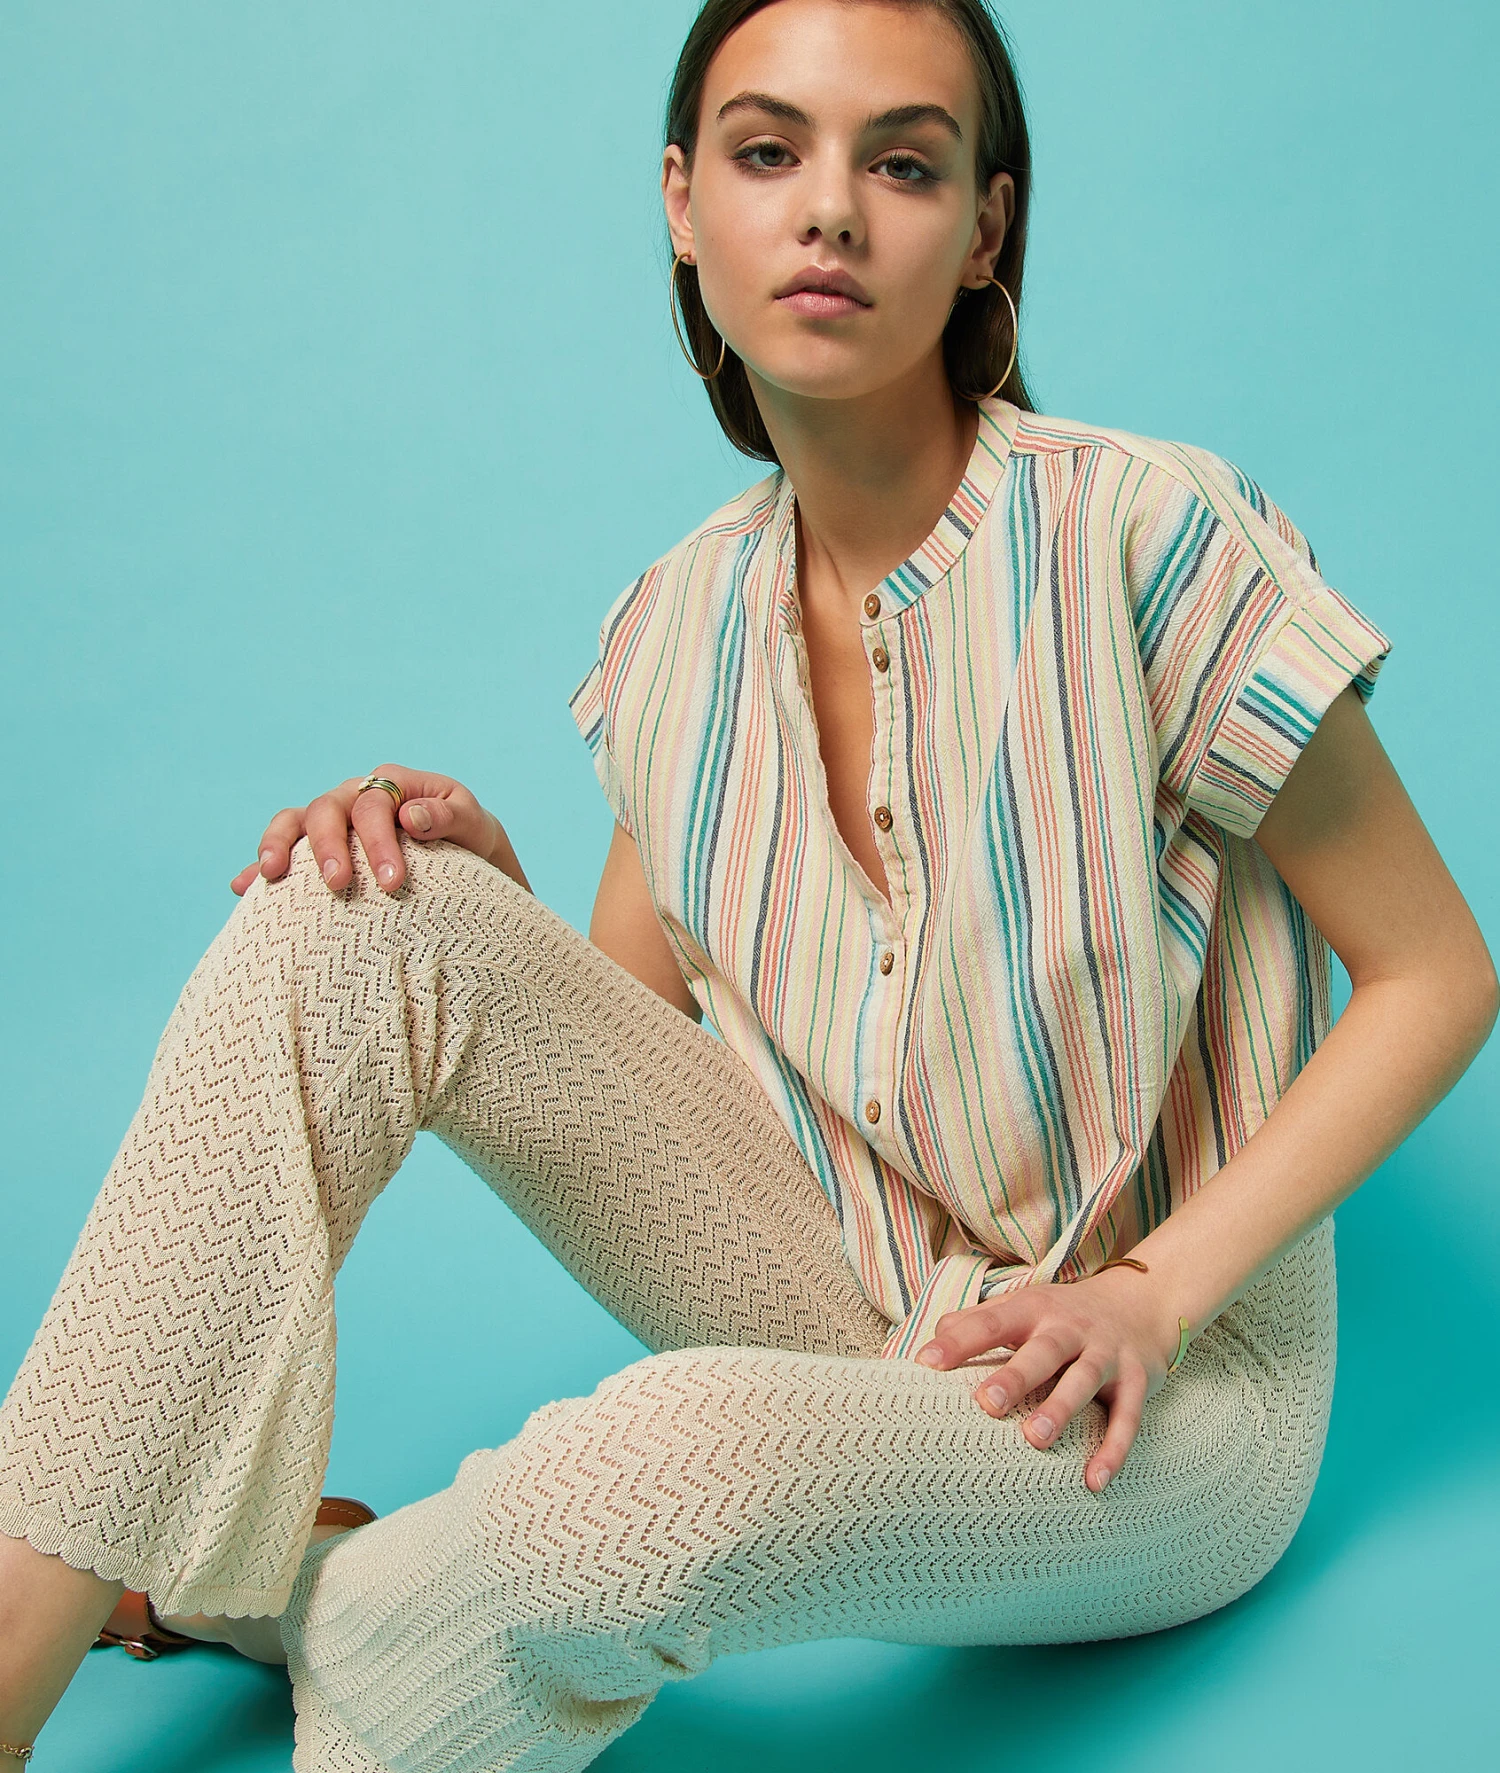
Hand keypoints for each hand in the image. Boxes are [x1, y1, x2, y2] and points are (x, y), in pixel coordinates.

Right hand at [230, 766, 519, 896]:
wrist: (464, 857)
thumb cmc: (470, 838)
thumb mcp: (473, 824)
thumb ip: (449, 814)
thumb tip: (410, 816)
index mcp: (391, 782)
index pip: (375, 804)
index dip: (379, 840)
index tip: (392, 882)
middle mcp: (354, 796)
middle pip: (328, 811)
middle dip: (329, 848)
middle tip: (339, 885)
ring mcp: (331, 821)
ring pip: (294, 821)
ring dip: (279, 845)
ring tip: (273, 876)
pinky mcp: (316, 849)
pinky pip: (282, 852)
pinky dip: (260, 867)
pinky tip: (242, 887)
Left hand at [912, 1267, 1184, 1493]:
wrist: (1142, 1303)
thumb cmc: (1063, 1316)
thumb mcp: (1023, 1308)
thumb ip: (978, 1322)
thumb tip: (929, 1340)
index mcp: (1034, 1309)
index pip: (992, 1322)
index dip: (960, 1341)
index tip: (926, 1363)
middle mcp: (1071, 1328)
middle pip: (1043, 1350)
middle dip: (1016, 1376)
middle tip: (987, 1404)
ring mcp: (1106, 1353)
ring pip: (1085, 1380)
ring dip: (1062, 1408)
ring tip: (1037, 1439)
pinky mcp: (1137, 1381)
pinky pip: (1127, 1418)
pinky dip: (1114, 1449)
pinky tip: (1094, 1481)